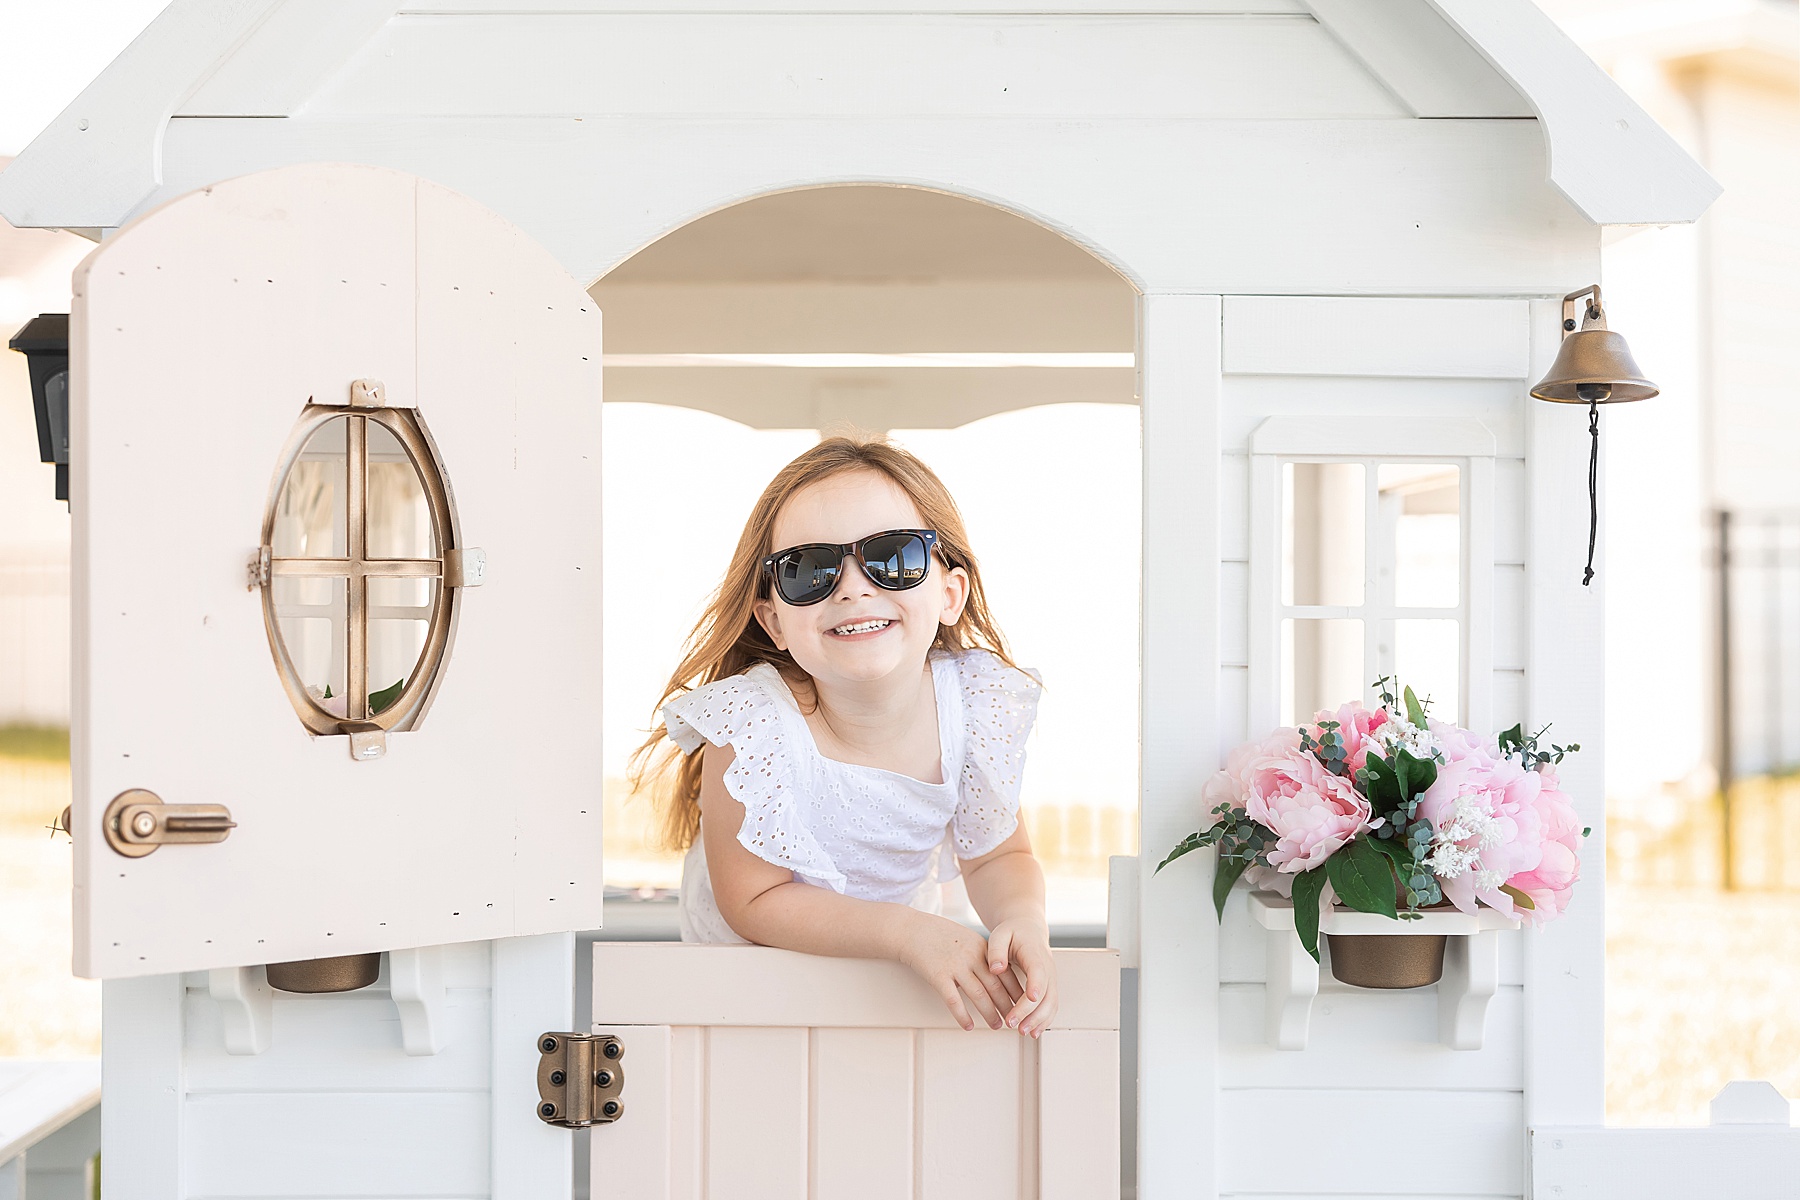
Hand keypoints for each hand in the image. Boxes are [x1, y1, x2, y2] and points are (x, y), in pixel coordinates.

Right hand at [898, 915, 1021, 1031]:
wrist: (910, 929)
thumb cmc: (937, 935)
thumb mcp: (965, 937)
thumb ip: (980, 954)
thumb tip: (997, 973)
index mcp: (981, 947)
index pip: (1005, 972)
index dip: (1016, 989)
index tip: (1024, 1002)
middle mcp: (971, 956)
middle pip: (995, 985)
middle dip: (1008, 1005)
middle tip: (1015, 1019)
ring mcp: (955, 966)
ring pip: (979, 995)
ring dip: (990, 1013)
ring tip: (997, 1026)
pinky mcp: (938, 975)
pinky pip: (954, 1000)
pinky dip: (963, 1015)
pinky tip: (968, 1026)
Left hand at [985, 917, 1057, 1037]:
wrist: (1028, 929)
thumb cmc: (1013, 932)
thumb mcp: (1000, 934)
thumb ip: (996, 950)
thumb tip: (995, 969)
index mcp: (1034, 953)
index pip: (1039, 971)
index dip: (1036, 985)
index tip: (1030, 998)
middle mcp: (1047, 967)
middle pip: (1046, 993)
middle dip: (1031, 1011)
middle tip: (1012, 1024)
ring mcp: (1050, 978)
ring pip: (1051, 1003)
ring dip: (1039, 1020)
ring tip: (1022, 1032)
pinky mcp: (1049, 987)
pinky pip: (1051, 1006)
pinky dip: (1044, 1020)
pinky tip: (1032, 1031)